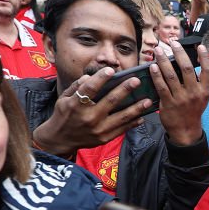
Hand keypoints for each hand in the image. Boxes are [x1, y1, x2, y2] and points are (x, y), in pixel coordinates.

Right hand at [31, 67, 151, 156]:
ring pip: (121, 116)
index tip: (111, 70)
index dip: (101, 78)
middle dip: (125, 89)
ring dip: (136, 108)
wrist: (60, 139)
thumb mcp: (64, 98)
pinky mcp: (105, 138)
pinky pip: (122, 129)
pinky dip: (133, 123)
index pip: (90, 88)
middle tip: (136, 81)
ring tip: (148, 100)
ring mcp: (98, 129)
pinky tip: (142, 116)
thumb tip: (90, 76)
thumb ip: (77, 86)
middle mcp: (88, 117)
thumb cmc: (64, 115)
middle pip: (110, 101)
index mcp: (76, 105)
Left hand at [151, 40, 208, 145]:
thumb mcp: (202, 98)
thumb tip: (188, 62)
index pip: (208, 71)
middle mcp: (194, 94)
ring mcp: (181, 99)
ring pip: (171, 75)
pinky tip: (152, 66)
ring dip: (163, 60)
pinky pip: (161, 86)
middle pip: (186, 69)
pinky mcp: (168, 103)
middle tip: (173, 42)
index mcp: (205, 91)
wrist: (186, 131)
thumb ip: (198, 82)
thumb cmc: (193, 111)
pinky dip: (156, 75)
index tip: (199, 46)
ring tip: (158, 50)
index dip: (204, 57)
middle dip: (179, 53)